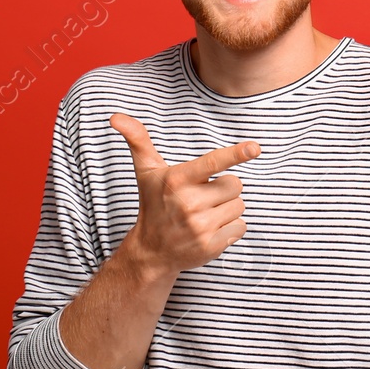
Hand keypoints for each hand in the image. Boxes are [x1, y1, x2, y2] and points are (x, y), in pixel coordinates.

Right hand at [109, 113, 258, 276]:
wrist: (151, 252)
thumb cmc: (154, 204)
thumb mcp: (146, 172)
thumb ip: (138, 140)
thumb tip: (115, 116)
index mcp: (177, 181)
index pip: (212, 163)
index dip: (235, 154)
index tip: (254, 147)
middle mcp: (188, 204)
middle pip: (235, 184)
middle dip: (224, 188)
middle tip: (202, 196)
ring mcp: (200, 227)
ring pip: (239, 206)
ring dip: (227, 208)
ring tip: (204, 214)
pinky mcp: (211, 247)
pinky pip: (241, 227)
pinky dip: (230, 228)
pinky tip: (209, 230)